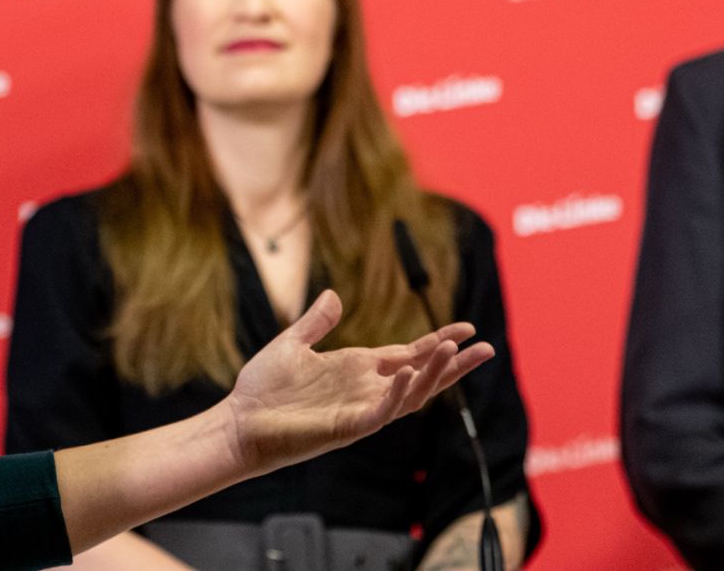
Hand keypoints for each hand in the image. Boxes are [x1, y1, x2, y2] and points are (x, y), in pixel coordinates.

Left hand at [221, 289, 492, 474]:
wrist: (237, 422)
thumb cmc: (262, 389)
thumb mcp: (292, 344)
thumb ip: (315, 322)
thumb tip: (334, 295)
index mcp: (357, 368)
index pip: (408, 354)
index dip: (437, 342)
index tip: (465, 329)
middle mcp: (365, 389)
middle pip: (421, 375)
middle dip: (453, 363)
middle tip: (486, 347)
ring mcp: (358, 409)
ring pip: (409, 395)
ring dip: (433, 375)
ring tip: (456, 353)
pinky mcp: (346, 427)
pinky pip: (380, 412)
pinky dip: (396, 395)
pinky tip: (407, 375)